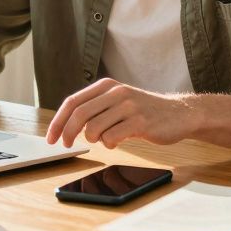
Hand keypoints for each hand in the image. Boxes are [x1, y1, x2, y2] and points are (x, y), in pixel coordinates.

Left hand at [46, 78, 194, 148]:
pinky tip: (116, 142)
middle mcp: (116, 92)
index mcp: (106, 85)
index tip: (52, 137)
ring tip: (103, 139)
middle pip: (79, 114)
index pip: (72, 102)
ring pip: (93, 128)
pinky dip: (108, 144)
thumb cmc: (144, 111)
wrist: (179, 113)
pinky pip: (112, 138)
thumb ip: (96, 107)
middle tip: (66, 145)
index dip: (58, 121)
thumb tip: (67, 124)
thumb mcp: (118, 100)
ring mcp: (129, 106)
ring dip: (93, 139)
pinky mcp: (140, 122)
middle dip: (67, 133)